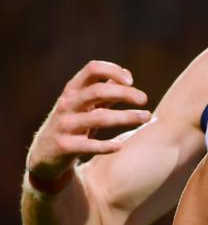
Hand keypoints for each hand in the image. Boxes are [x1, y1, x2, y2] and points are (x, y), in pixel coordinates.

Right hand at [26, 60, 150, 180]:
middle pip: (98, 90)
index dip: (113, 70)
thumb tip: (127, 74)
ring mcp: (65, 125)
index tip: (131, 81)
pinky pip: (89, 145)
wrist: (45, 155)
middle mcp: (68, 104)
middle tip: (145, 99)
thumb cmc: (73, 122)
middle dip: (125, 93)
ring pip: (99, 117)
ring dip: (126, 116)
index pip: (93, 69)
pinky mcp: (64, 146)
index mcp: (73, 89)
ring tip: (147, 117)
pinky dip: (106, 145)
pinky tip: (120, 146)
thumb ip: (106, 89)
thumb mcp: (86, 104)